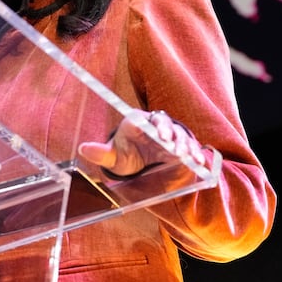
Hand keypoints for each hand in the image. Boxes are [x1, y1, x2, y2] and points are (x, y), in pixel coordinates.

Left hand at [77, 109, 207, 177]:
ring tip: (184, 154)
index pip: (139, 119)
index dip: (145, 124)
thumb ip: (100, 153)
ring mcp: (171, 135)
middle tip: (168, 142)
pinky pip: (191, 146)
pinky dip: (195, 153)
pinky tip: (198, 161)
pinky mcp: (182, 146)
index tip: (148, 133)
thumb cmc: (127, 154)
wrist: (142, 163)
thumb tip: (82, 149)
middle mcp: (154, 125)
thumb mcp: (114, 157)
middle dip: (166, 130)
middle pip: (162, 121)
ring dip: (182, 143)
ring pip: (179, 133)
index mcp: (136, 123)